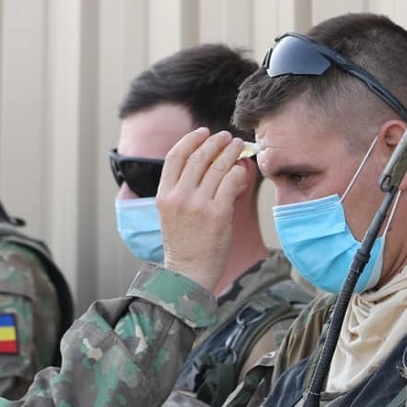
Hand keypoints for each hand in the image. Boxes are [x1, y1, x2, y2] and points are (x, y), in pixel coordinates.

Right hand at [158, 128, 247, 291]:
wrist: (189, 273)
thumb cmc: (184, 245)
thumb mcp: (172, 214)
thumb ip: (184, 190)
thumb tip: (209, 165)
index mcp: (164, 195)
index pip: (175, 157)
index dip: (190, 140)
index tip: (203, 133)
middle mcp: (179, 197)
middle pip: (198, 157)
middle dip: (215, 141)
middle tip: (227, 137)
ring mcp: (198, 205)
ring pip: (217, 166)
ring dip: (231, 152)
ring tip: (239, 146)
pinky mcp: (218, 213)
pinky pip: (231, 181)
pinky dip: (238, 171)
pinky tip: (242, 169)